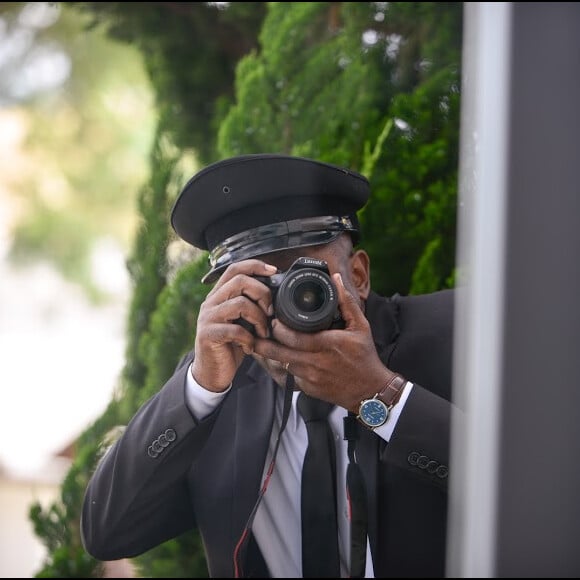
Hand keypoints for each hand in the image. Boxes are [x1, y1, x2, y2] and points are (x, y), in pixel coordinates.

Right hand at [190, 260, 277, 391]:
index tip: (273, 271)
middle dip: (262, 294)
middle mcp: (211, 302)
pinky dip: (250, 339)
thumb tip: (277, 295)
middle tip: (270, 312)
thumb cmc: (231, 345)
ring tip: (263, 333)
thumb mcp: (243, 322)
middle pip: (239, 281)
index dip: (255, 265)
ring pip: (240, 304)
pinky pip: (236, 330)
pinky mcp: (208, 335)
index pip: (234, 269)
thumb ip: (252, 306)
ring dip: (259, 319)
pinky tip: (251, 348)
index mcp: (219, 295)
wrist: (212, 373)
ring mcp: (208, 318)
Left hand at [252, 272, 394, 411]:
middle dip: (265, 342)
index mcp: (328, 344)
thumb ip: (346, 302)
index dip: (278, 329)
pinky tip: (274, 359)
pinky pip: (288, 378)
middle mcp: (317, 362)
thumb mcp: (360, 326)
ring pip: (281, 365)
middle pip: (281, 353)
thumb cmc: (365, 356)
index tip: (273, 321)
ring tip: (260, 343)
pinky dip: (280, 368)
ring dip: (270, 355)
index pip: (294, 337)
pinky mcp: (308, 389)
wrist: (371, 389)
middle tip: (259, 331)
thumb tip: (336, 279)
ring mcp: (311, 378)